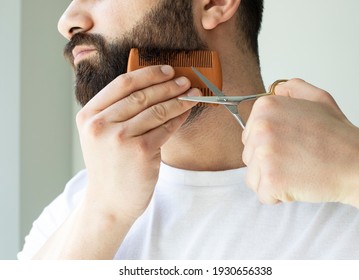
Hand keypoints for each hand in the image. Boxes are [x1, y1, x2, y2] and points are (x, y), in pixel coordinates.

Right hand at [77, 65, 198, 220]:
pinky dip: (179, 117)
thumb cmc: (110, 167)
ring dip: (179, 99)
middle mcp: (101, 125)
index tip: (166, 69)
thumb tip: (153, 87)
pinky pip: (166, 128)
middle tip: (185, 80)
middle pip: (141, 95)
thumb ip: (117, 112)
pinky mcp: (140, 152)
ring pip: (157, 110)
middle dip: (168, 84)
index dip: (148, 74)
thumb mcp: (101, 136)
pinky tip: (187, 112)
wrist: (108, 203)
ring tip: (193, 94)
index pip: (122, 84)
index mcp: (89, 116)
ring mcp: (120, 138)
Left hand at [242, 78, 358, 204]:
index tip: (290, 145)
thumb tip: (276, 89)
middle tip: (297, 159)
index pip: (248, 135)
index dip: (269, 145)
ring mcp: (264, 153)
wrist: (358, 165)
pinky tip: (297, 184)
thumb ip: (293, 89)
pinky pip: (262, 194)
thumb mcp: (318, 99)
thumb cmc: (339, 137)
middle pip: (248, 156)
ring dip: (271, 180)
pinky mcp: (270, 179)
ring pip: (252, 176)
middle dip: (268, 163)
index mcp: (266, 107)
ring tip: (297, 171)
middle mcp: (260, 127)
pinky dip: (278, 196)